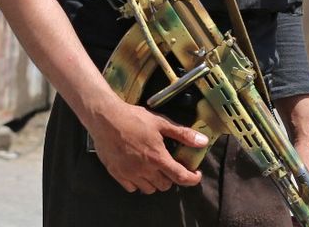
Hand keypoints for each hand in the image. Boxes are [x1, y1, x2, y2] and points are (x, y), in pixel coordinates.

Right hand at [86, 100, 205, 193]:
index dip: (192, 179)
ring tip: (156, 168)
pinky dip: (138, 183)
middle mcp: (144, 170)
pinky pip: (132, 188)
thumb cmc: (135, 119)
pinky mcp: (117, 174)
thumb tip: (203, 141)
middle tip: (171, 165)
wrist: (105, 119)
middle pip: (165, 185)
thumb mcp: (162, 123)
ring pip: (149, 189)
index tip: (196, 174)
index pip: (180, 177)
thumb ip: (183, 134)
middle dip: (172, 177)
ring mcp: (129, 174)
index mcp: (157, 158)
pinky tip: (139, 170)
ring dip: (156, 182)